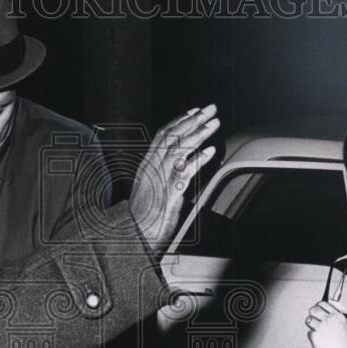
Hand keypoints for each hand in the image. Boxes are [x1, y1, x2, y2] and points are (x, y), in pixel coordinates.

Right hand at [129, 104, 219, 253]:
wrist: (133, 238)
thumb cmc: (143, 217)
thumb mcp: (152, 189)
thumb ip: (163, 174)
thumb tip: (179, 163)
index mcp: (147, 165)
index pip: (163, 135)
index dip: (179, 121)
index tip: (194, 110)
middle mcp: (152, 168)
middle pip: (172, 137)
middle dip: (193, 120)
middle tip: (210, 109)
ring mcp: (159, 180)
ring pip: (178, 149)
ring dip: (198, 134)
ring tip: (214, 124)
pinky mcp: (167, 195)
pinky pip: (183, 173)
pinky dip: (197, 161)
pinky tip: (209, 152)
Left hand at [306, 300, 346, 347]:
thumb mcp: (345, 328)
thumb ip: (336, 318)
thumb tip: (325, 312)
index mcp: (338, 315)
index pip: (323, 303)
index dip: (320, 307)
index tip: (320, 311)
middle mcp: (329, 319)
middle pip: (313, 309)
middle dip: (313, 314)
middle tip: (315, 320)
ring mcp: (321, 326)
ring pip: (308, 319)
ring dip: (311, 326)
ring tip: (318, 332)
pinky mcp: (315, 336)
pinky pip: (310, 333)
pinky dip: (313, 338)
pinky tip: (321, 343)